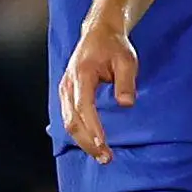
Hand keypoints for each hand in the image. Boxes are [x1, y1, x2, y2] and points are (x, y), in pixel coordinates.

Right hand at [58, 17, 138, 163]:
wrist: (98, 33)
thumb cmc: (114, 46)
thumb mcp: (127, 60)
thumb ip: (126, 82)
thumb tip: (126, 104)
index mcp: (81, 74)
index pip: (84, 106)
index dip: (92, 128)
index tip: (102, 144)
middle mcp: (68, 84)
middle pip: (71, 120)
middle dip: (87, 142)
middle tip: (106, 158)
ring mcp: (64, 90)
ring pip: (67, 122)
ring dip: (82, 141)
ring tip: (101, 155)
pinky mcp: (66, 94)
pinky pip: (68, 117)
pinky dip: (78, 133)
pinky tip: (89, 145)